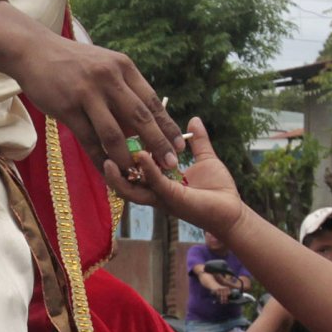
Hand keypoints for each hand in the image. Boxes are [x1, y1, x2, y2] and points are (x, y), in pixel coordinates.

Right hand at [6, 26, 184, 169]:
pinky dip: (100, 158)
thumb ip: (123, 91)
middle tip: (170, 164)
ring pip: (114, 134)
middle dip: (158, 144)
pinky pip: (88, 140)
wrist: (35, 51)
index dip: (167, 126)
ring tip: (136, 174)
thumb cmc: (73, 63)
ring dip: (127, 158)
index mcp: (123, 67)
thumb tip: (142, 127)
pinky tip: (108, 170)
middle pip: (140, 118)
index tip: (180, 145)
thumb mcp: (104, 66)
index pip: (152, 101)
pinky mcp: (67, 107)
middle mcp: (109, 78)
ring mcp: (87, 93)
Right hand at [103, 116, 244, 238]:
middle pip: (124, 181)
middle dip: (110, 168)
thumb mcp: (205, 158)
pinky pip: (155, 183)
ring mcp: (162, 196)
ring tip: (106, 157)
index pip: (134, 168)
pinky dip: (147, 169)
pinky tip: (141, 154)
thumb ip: (198, 141)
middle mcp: (156, 191)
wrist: (232, 211)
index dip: (122, 153)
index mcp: (159, 181)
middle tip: (99, 148)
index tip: (113, 135)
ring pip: (131, 189)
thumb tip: (194, 120)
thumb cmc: (218, 189)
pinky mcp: (173, 198)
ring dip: (118, 175)